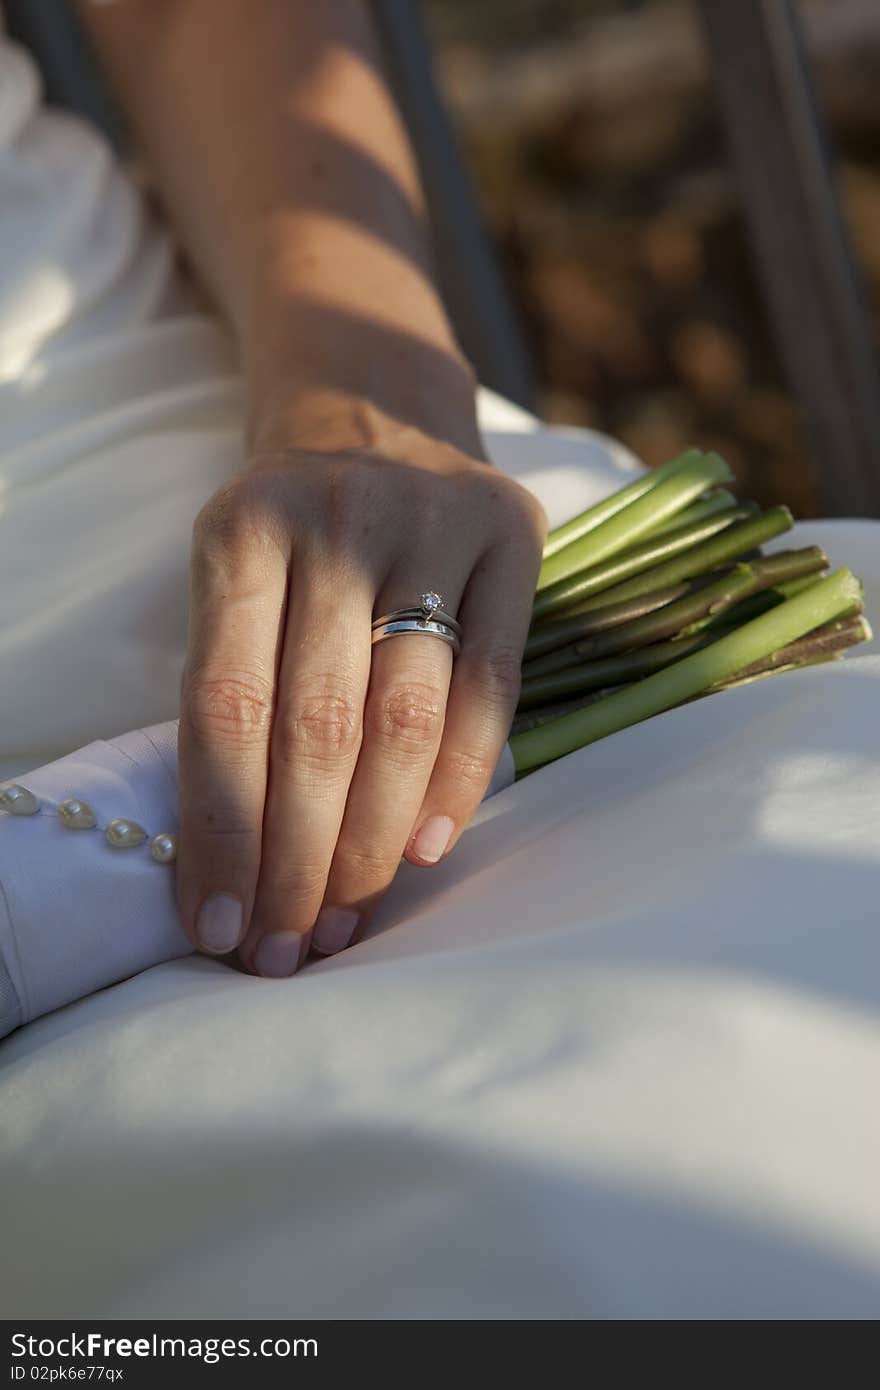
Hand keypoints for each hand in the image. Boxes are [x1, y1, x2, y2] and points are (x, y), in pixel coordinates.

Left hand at [175, 411, 546, 973]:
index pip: (227, 706)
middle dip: (298, 856)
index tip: (220, 925)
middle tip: (287, 947)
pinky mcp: (511, 535)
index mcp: (240, 530)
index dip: (222, 827)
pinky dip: (461, 779)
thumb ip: (238, 693)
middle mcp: (334, 517)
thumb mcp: (235, 583)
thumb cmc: (294, 540)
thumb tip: (243, 866)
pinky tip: (430, 848)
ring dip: (376, 838)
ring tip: (347, 916)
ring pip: (406, 714)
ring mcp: (430, 520)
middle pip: (316, 723)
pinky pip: (491, 686)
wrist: (378, 425)